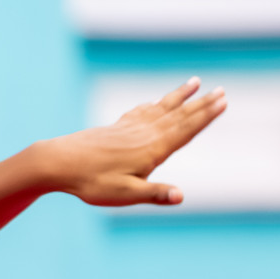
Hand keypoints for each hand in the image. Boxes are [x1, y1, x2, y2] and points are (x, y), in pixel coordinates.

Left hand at [35, 77, 226, 205]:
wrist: (56, 162)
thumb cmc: (90, 182)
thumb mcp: (124, 194)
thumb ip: (155, 194)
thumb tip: (181, 196)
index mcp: (151, 149)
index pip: (185, 130)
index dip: (205, 116)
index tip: (223, 101)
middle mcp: (143, 134)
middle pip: (178, 115)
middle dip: (201, 103)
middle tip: (222, 89)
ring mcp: (127, 128)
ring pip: (160, 108)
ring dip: (179, 96)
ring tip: (194, 82)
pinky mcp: (114, 128)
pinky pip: (139, 112)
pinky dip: (153, 104)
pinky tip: (155, 101)